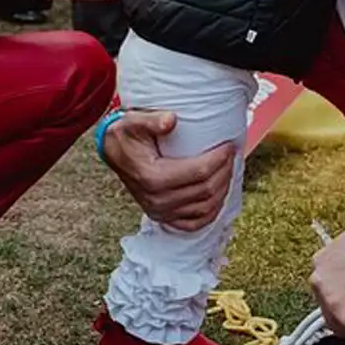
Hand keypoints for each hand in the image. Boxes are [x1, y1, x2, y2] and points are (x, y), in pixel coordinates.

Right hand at [103, 110, 234, 230]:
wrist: (113, 152)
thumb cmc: (126, 135)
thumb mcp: (134, 121)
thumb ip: (152, 120)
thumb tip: (172, 120)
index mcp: (152, 177)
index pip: (198, 172)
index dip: (219, 159)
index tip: (228, 146)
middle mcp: (157, 200)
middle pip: (205, 191)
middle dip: (224, 172)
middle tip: (232, 155)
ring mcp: (159, 212)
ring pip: (204, 209)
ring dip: (222, 191)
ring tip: (228, 171)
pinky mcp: (162, 217)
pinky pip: (193, 224)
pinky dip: (210, 213)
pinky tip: (218, 198)